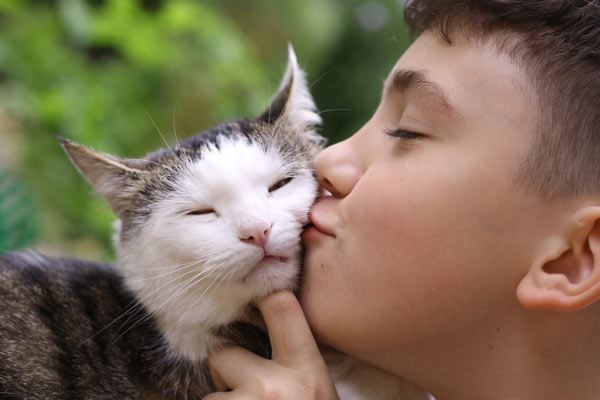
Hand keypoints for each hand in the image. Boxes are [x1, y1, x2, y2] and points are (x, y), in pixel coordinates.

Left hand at [204, 291, 339, 399]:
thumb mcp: (319, 388)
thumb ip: (298, 362)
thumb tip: (273, 338)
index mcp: (306, 371)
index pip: (282, 309)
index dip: (263, 295)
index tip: (251, 291)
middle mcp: (273, 386)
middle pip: (223, 354)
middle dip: (225, 371)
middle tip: (244, 391)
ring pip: (211, 392)